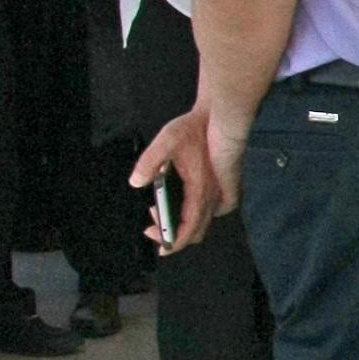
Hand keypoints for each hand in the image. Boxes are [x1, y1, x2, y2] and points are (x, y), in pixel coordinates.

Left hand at [132, 105, 232, 250]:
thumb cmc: (196, 127)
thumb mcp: (167, 140)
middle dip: (175, 236)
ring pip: (204, 222)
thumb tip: (136, 182)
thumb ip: (149, 162)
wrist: (221, 115)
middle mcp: (212, 196)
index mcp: (199, 190)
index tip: (158, 244)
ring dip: (185, 226)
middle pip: (197, 232)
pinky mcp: (221, 185)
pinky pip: (212, 211)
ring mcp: (219, 192)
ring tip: (164, 214)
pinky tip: (185, 205)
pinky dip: (198, 217)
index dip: (173, 241)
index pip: (188, 229)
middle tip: (154, 229)